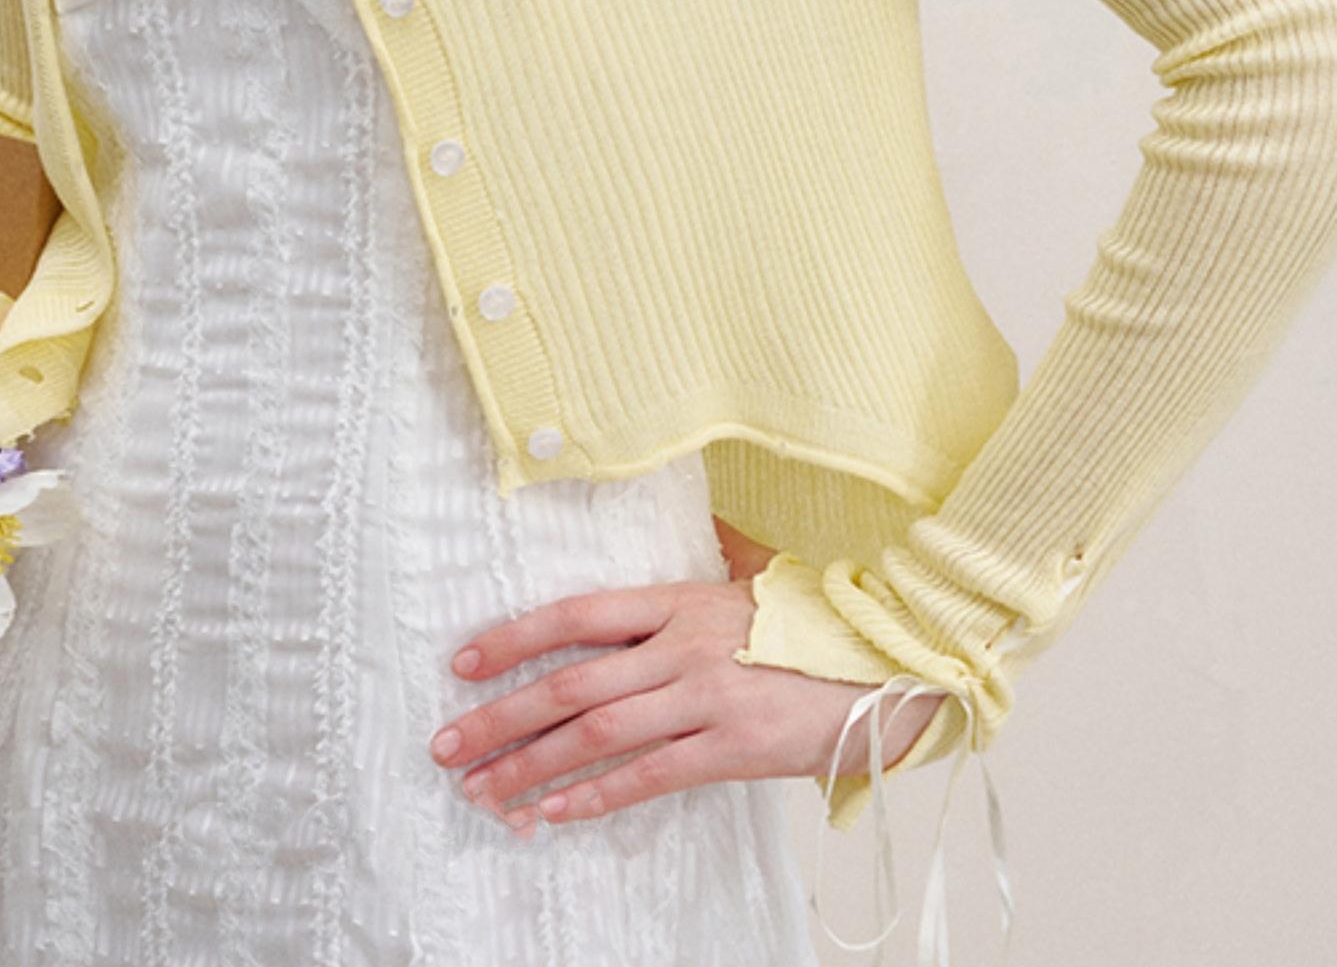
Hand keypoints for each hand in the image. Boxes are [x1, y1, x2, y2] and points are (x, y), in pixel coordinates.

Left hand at [428, 577, 946, 832]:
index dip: (514, 637)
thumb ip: (710, 556)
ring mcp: (704, 698)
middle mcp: (681, 646)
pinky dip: (594, 798)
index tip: (462, 662)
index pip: (577, 614)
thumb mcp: (752, 576)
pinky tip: (552, 815)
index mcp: (678, 600)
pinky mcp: (730, 749)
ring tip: (481, 789)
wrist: (889, 664)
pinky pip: (648, 778)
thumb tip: (693, 521)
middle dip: (500, 716)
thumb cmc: (815, 622)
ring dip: (531, 765)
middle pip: (570, 682)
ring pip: (596, 735)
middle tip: (447, 744)